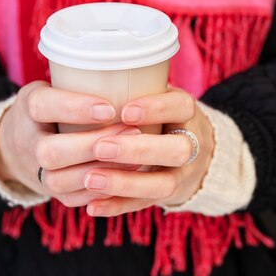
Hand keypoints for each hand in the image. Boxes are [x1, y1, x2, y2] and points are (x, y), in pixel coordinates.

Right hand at [0, 82, 139, 207]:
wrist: (19, 143)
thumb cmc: (54, 107)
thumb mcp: (57, 86)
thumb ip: (84, 84)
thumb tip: (138, 74)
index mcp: (29, 107)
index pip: (43, 106)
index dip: (75, 108)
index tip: (109, 108)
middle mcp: (26, 141)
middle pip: (50, 151)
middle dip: (92, 146)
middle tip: (133, 133)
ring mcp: (35, 170)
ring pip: (59, 180)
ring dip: (99, 172)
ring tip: (135, 159)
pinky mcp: (49, 192)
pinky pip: (71, 199)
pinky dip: (99, 193)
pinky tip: (125, 180)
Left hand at [83, 88, 214, 215]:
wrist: (194, 150)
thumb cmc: (159, 115)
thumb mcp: (157, 94)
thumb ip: (132, 88)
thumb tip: (81, 68)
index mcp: (186, 112)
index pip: (180, 107)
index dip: (155, 108)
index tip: (124, 111)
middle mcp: (191, 144)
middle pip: (177, 150)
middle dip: (138, 150)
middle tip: (100, 146)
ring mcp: (182, 175)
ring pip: (162, 185)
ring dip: (125, 182)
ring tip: (90, 179)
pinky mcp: (167, 197)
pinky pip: (144, 206)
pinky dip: (118, 206)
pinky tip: (92, 207)